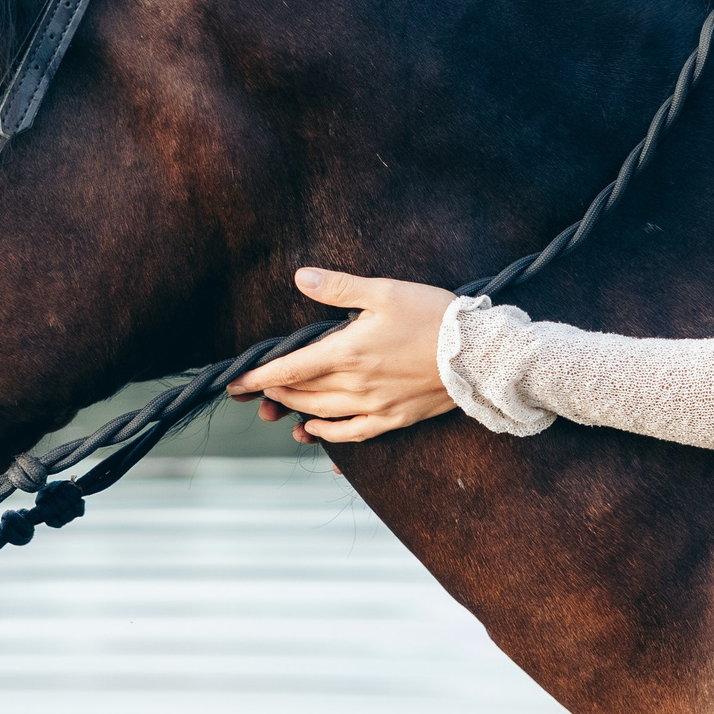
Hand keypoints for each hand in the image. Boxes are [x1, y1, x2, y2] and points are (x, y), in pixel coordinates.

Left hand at [228, 267, 457, 443]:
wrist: (478, 354)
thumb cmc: (432, 316)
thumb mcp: (384, 292)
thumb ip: (340, 287)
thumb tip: (301, 278)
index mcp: (349, 351)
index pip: (291, 369)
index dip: (259, 376)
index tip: (236, 382)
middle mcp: (356, 383)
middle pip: (302, 393)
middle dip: (273, 391)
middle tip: (254, 389)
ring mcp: (375, 404)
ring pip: (322, 413)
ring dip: (295, 410)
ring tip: (277, 405)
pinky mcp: (395, 417)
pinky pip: (353, 433)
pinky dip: (328, 435)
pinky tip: (314, 431)